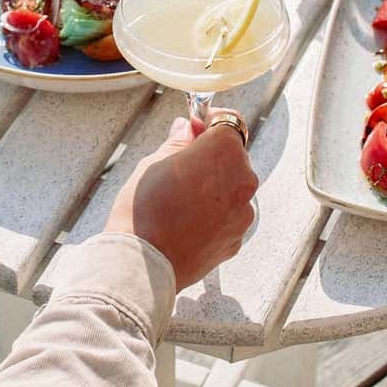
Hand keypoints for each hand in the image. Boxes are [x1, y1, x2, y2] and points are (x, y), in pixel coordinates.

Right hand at [105, 109, 257, 288]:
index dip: (210, 123)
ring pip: (232, 190)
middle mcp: (243, 180)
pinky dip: (213, 217)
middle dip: (211, 159)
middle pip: (233, 158)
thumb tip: (186, 128)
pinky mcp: (236, 240)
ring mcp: (243, 213)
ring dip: (214, 190)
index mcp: (224, 152)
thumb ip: (178, 142)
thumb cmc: (144, 208)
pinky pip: (228, 219)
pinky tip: (186, 224)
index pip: (229, 122)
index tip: (194, 129)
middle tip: (179, 169)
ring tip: (180, 203)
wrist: (143, 263)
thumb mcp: (153, 163)